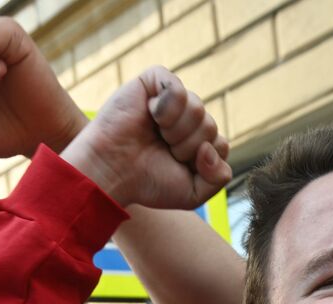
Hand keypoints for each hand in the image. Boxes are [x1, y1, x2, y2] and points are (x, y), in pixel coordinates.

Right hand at [61, 67, 230, 209]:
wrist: (112, 172)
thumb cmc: (147, 182)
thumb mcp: (192, 193)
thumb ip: (218, 177)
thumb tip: (211, 146)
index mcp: (195, 141)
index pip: (221, 144)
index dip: (202, 161)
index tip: (177, 167)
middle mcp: (186, 118)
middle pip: (210, 126)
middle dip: (186, 146)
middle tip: (161, 150)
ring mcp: (171, 98)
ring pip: (197, 108)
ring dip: (176, 131)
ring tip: (154, 135)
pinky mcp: (154, 81)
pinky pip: (177, 89)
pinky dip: (166, 108)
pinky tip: (150, 116)